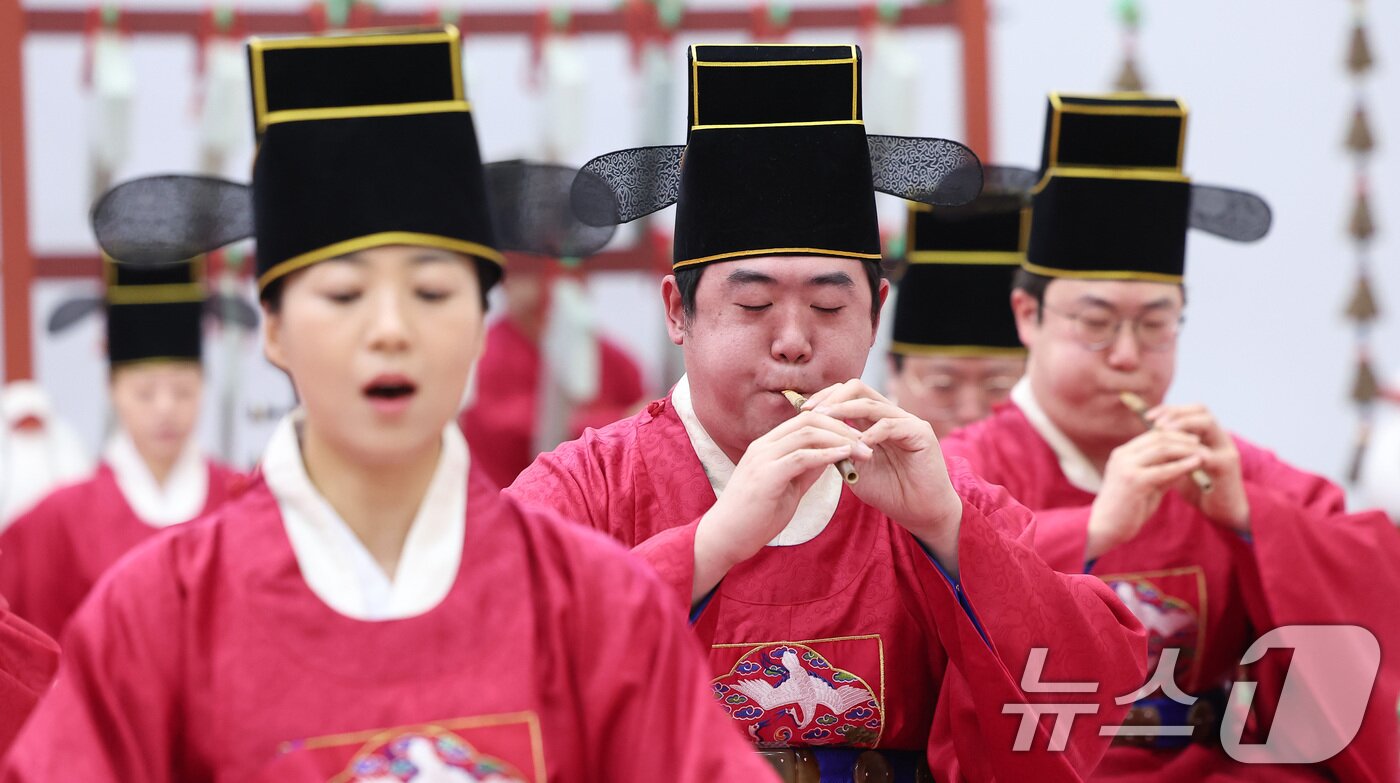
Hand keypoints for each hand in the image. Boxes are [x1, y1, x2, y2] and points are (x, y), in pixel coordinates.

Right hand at [692, 409, 870, 601]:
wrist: (725, 538)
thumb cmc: (754, 516)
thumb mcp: (787, 487)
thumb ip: (806, 469)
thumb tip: (833, 457)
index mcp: (768, 446)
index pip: (805, 420)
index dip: (835, 423)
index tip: (860, 434)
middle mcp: (764, 445)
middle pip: (810, 420)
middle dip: (843, 426)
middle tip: (869, 439)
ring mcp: (763, 458)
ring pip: (808, 433)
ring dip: (841, 439)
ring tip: (864, 450)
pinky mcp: (766, 475)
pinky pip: (802, 456)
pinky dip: (827, 454)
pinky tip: (846, 457)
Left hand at [802, 380, 964, 574]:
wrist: (920, 512)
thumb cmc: (889, 491)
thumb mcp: (854, 468)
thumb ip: (838, 450)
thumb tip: (810, 436)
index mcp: (874, 420)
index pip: (846, 394)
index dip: (824, 398)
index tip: (801, 411)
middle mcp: (891, 414)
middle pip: (857, 388)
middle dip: (831, 398)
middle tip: (811, 413)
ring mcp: (907, 421)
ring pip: (871, 403)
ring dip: (845, 412)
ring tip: (825, 422)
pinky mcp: (921, 433)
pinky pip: (891, 424)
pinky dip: (871, 432)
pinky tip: (856, 444)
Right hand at [1087, 429, 1205, 559]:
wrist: (1106, 529)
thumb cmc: (1127, 510)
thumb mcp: (1149, 486)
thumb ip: (1164, 474)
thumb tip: (1187, 462)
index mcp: (1123, 454)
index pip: (1153, 436)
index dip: (1175, 435)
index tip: (1194, 440)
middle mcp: (1122, 456)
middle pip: (1158, 437)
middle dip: (1183, 439)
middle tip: (1202, 444)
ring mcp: (1126, 467)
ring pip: (1162, 449)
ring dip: (1186, 449)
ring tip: (1204, 453)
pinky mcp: (1134, 481)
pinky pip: (1163, 469)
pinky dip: (1182, 465)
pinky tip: (1196, 464)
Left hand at [1146, 404, 1249, 532]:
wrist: (1222, 513)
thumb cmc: (1198, 489)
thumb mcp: (1180, 464)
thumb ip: (1169, 451)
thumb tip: (1145, 437)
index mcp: (1209, 436)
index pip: (1192, 409)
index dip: (1171, 409)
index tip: (1148, 416)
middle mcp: (1220, 438)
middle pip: (1201, 409)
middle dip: (1175, 412)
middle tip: (1155, 423)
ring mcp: (1226, 450)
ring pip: (1207, 423)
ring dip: (1182, 423)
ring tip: (1162, 431)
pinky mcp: (1226, 466)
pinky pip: (1206, 452)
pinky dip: (1186, 451)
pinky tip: (1170, 454)